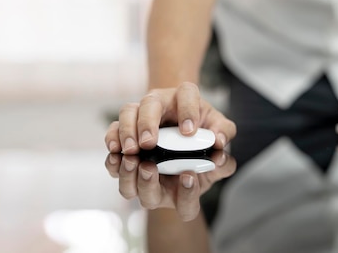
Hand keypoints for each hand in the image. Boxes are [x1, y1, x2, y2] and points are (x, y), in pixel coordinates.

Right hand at [104, 82, 235, 153]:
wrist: (181, 125)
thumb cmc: (201, 126)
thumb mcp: (217, 127)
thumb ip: (224, 132)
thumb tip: (219, 141)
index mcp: (186, 96)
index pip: (187, 93)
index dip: (188, 110)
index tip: (189, 132)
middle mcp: (160, 99)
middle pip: (150, 101)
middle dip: (148, 122)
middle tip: (149, 143)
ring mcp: (140, 111)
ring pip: (128, 112)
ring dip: (127, 131)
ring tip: (131, 150)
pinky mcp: (127, 125)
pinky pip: (114, 128)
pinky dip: (113, 138)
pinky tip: (115, 151)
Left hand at [104, 150, 235, 220]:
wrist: (179, 130)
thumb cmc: (200, 145)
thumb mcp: (218, 150)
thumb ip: (224, 156)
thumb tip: (221, 152)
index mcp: (186, 192)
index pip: (187, 207)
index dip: (187, 195)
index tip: (188, 176)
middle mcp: (162, 192)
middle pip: (150, 199)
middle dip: (147, 184)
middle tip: (149, 166)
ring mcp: (141, 181)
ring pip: (128, 188)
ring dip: (127, 174)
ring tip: (131, 156)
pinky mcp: (125, 165)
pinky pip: (114, 168)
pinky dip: (113, 160)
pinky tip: (116, 148)